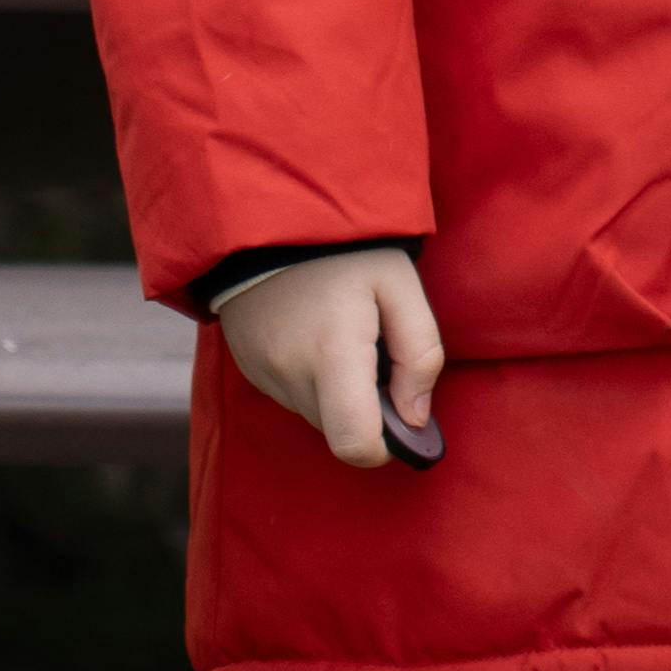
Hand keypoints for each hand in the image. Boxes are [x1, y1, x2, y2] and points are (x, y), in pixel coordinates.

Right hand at [212, 246, 444, 469]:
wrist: (270, 222)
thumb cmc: (346, 250)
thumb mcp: (401, 285)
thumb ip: (420, 353)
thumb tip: (417, 417)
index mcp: (333, 353)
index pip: (355, 443)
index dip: (384, 448)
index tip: (402, 421)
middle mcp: (291, 374)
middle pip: (339, 432)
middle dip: (367, 412)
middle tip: (378, 357)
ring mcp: (264, 375)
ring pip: (317, 416)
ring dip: (339, 395)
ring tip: (345, 338)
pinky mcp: (249, 371)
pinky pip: (293, 397)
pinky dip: (314, 383)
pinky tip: (318, 338)